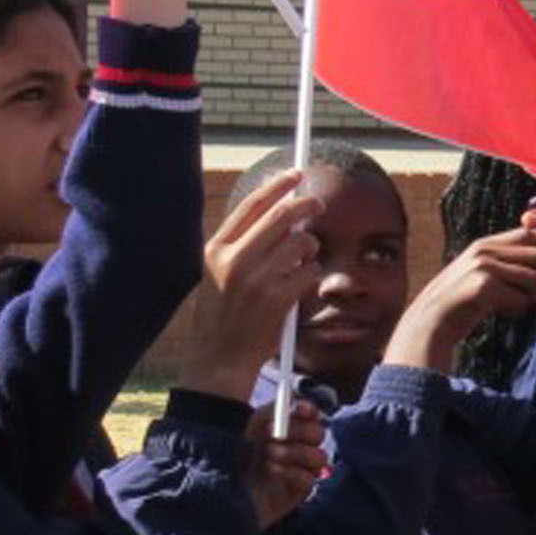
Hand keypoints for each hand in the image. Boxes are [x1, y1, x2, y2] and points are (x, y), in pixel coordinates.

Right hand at [182, 170, 319, 397]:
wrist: (218, 359)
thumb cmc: (223, 317)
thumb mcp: (218, 275)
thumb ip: (243, 246)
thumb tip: (284, 215)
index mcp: (216, 250)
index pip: (250, 205)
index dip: (276, 186)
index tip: (295, 175)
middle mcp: (234, 260)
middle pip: (281, 216)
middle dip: (306, 205)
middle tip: (319, 203)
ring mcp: (256, 279)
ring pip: (301, 243)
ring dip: (310, 249)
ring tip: (300, 263)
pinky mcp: (277, 298)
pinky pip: (310, 272)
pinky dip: (311, 275)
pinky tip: (299, 286)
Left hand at [245, 399, 327, 527]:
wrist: (221, 490)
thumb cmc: (234, 457)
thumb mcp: (250, 428)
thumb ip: (271, 412)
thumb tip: (292, 399)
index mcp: (288, 429)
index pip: (311, 415)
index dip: (309, 410)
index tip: (298, 409)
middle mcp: (299, 447)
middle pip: (318, 434)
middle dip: (299, 431)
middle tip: (274, 434)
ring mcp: (302, 470)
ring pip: (319, 456)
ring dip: (295, 452)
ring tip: (269, 454)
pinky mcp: (300, 491)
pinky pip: (310, 478)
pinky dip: (294, 472)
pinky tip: (273, 470)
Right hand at [388, 231, 535, 372]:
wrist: (430, 323)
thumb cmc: (459, 302)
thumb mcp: (477, 272)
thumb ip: (502, 261)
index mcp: (484, 244)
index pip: (528, 233)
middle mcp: (485, 250)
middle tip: (527, 293)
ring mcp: (484, 267)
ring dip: (531, 296)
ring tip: (512, 304)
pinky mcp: (485, 287)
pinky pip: (523, 298)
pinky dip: (518, 309)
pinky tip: (502, 313)